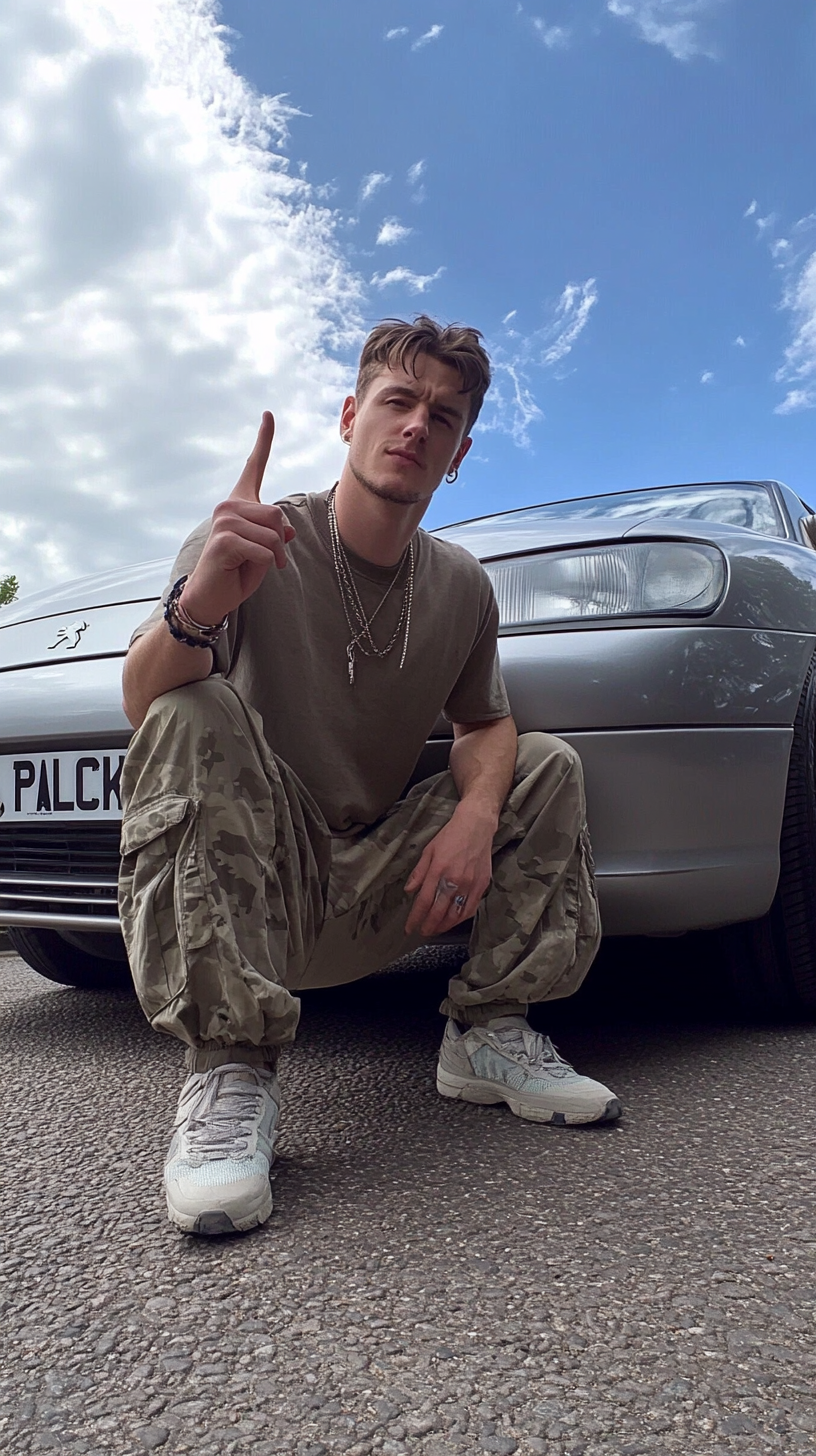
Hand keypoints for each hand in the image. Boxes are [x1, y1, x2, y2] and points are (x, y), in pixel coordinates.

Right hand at [180, 412, 296, 623]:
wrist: (211, 596)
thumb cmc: (237, 573)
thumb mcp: (265, 552)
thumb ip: (276, 535)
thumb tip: (287, 530)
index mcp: (239, 503)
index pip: (255, 466)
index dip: (264, 440)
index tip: (268, 414)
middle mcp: (228, 505)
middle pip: (277, 513)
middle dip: (280, 541)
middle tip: (268, 558)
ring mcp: (223, 521)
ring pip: (273, 532)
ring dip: (274, 556)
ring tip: (254, 564)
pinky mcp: (223, 540)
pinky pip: (264, 549)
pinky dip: (266, 564)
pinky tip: (246, 569)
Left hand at [404, 805, 495, 937]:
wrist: (476, 826)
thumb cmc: (450, 836)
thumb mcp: (429, 851)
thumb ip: (419, 873)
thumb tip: (409, 890)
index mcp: (438, 870)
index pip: (424, 901)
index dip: (415, 918)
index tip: (409, 928)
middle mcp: (454, 880)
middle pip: (438, 912)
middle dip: (428, 926)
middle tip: (422, 932)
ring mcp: (470, 884)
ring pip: (455, 914)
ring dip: (444, 926)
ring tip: (435, 930)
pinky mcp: (482, 885)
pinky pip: (470, 909)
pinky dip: (460, 919)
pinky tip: (453, 921)